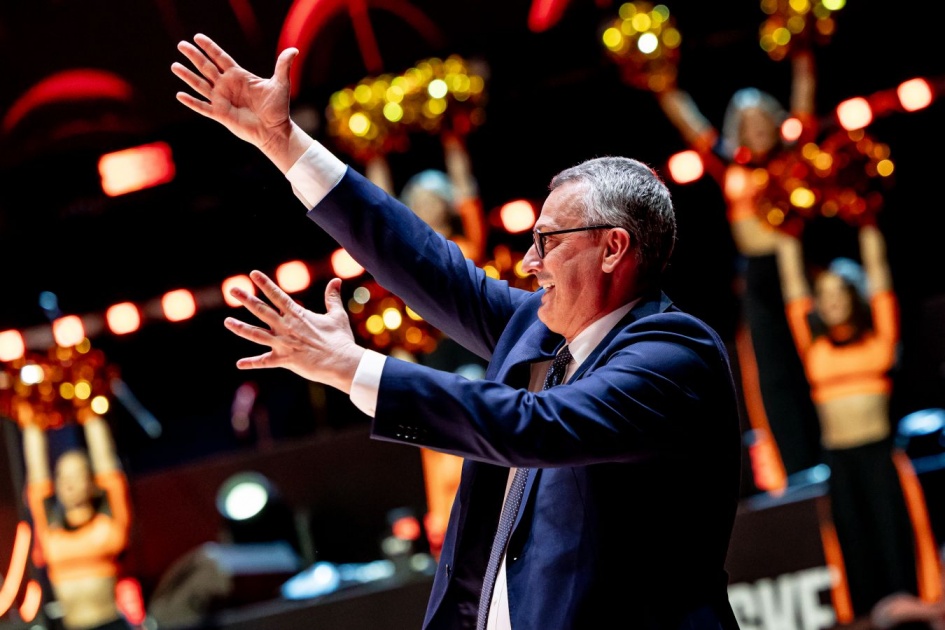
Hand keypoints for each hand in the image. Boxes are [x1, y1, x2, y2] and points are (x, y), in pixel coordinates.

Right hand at [172, 34, 302, 167]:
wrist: (275, 130)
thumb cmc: (278, 108)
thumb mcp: (280, 84)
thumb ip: (283, 66)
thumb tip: (294, 49)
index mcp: (238, 76)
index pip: (220, 58)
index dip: (209, 47)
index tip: (197, 37)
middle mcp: (227, 86)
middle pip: (206, 67)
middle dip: (194, 56)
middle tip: (181, 45)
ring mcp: (222, 100)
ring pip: (200, 85)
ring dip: (187, 76)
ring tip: (174, 66)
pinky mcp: (220, 115)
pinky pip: (202, 107)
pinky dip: (191, 102)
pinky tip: (179, 95)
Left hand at [224, 272, 364, 393]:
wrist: (341, 362)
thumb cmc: (340, 339)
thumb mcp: (337, 315)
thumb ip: (332, 298)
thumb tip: (336, 280)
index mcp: (298, 315)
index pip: (277, 296)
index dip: (265, 284)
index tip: (252, 274)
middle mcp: (286, 327)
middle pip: (262, 310)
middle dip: (246, 299)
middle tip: (232, 290)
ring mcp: (283, 343)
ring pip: (257, 334)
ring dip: (241, 328)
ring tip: (227, 322)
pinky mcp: (284, 360)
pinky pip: (265, 362)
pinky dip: (252, 363)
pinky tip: (239, 364)